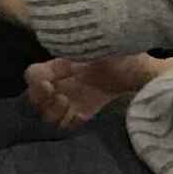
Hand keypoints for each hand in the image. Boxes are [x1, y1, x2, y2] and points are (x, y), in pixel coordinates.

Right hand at [23, 53, 171, 129]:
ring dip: (54, 112)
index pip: (32, 75)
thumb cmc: (117, 54)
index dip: (36, 82)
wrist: (140, 70)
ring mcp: (70, 100)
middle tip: (63, 98)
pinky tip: (81, 115)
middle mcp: (60, 83)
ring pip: (46, 115)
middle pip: (33, 99)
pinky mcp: (83, 113)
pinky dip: (69, 122)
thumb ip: (74, 53)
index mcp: (58, 66)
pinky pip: (66, 125)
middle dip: (43, 100)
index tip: (50, 84)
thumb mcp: (94, 48)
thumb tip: (59, 63)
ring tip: (71, 106)